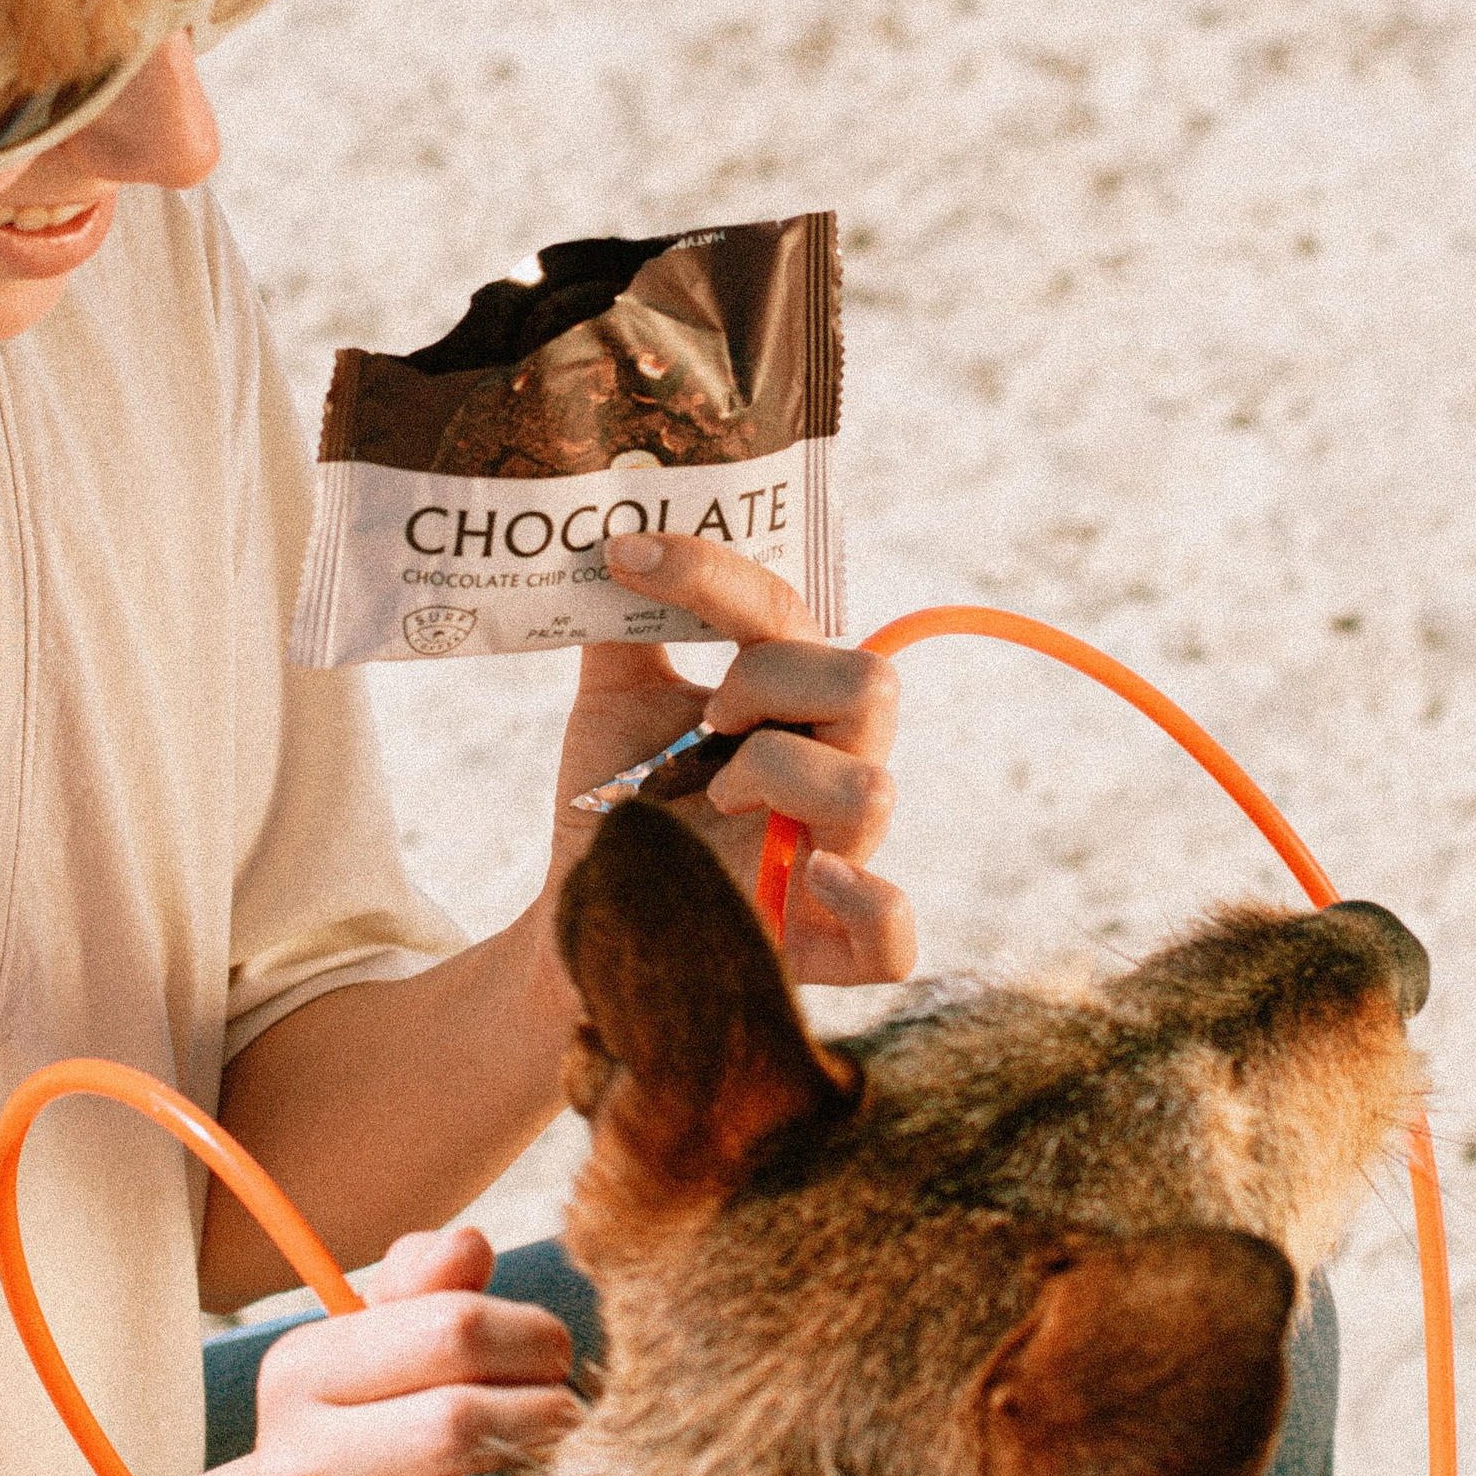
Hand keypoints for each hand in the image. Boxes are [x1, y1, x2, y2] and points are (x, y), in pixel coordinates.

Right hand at [229, 1227, 579, 1475]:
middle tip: (566, 1426)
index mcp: (303, 1371)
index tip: (553, 1358)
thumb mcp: (370, 1350)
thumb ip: (424, 1291)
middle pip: (460, 1423)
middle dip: (543, 1419)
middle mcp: (298, 1466)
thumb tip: (468, 1244)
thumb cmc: (357, 1437)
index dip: (533, 1337)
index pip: (452, 1327)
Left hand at [547, 531, 915, 985]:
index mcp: (790, 705)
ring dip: (779, 778)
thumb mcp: (609, 705)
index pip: (785, 613)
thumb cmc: (614, 808)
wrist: (579, 919)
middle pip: (872, 682)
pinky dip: (860, 901)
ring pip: (872, 793)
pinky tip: (800, 878)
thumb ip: (622, 626)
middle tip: (703, 716)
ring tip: (714, 800)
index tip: (624, 554)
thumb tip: (607, 526)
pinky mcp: (826, 949)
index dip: (711, 572)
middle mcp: (830, 771)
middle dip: (771, 679)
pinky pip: (896, 934)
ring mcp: (837, 860)